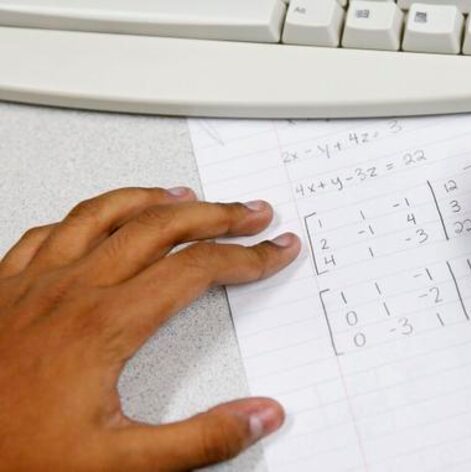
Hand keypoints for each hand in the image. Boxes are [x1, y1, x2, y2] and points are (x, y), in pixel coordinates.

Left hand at [0, 187, 300, 470]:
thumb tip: (260, 415)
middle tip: (249, 213)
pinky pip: (48, 232)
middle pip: (159, 227)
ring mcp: (32, 285)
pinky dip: (86, 215)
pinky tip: (97, 217)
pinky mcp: (3, 291)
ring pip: (103, 215)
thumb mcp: (122, 466)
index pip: (195, 269)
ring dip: (154, 198)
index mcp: (105, 324)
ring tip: (186, 194)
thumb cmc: (16, 458)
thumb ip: (201, 439)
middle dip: (216, 215)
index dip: (247, 257)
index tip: (274, 252)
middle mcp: (70, 292)